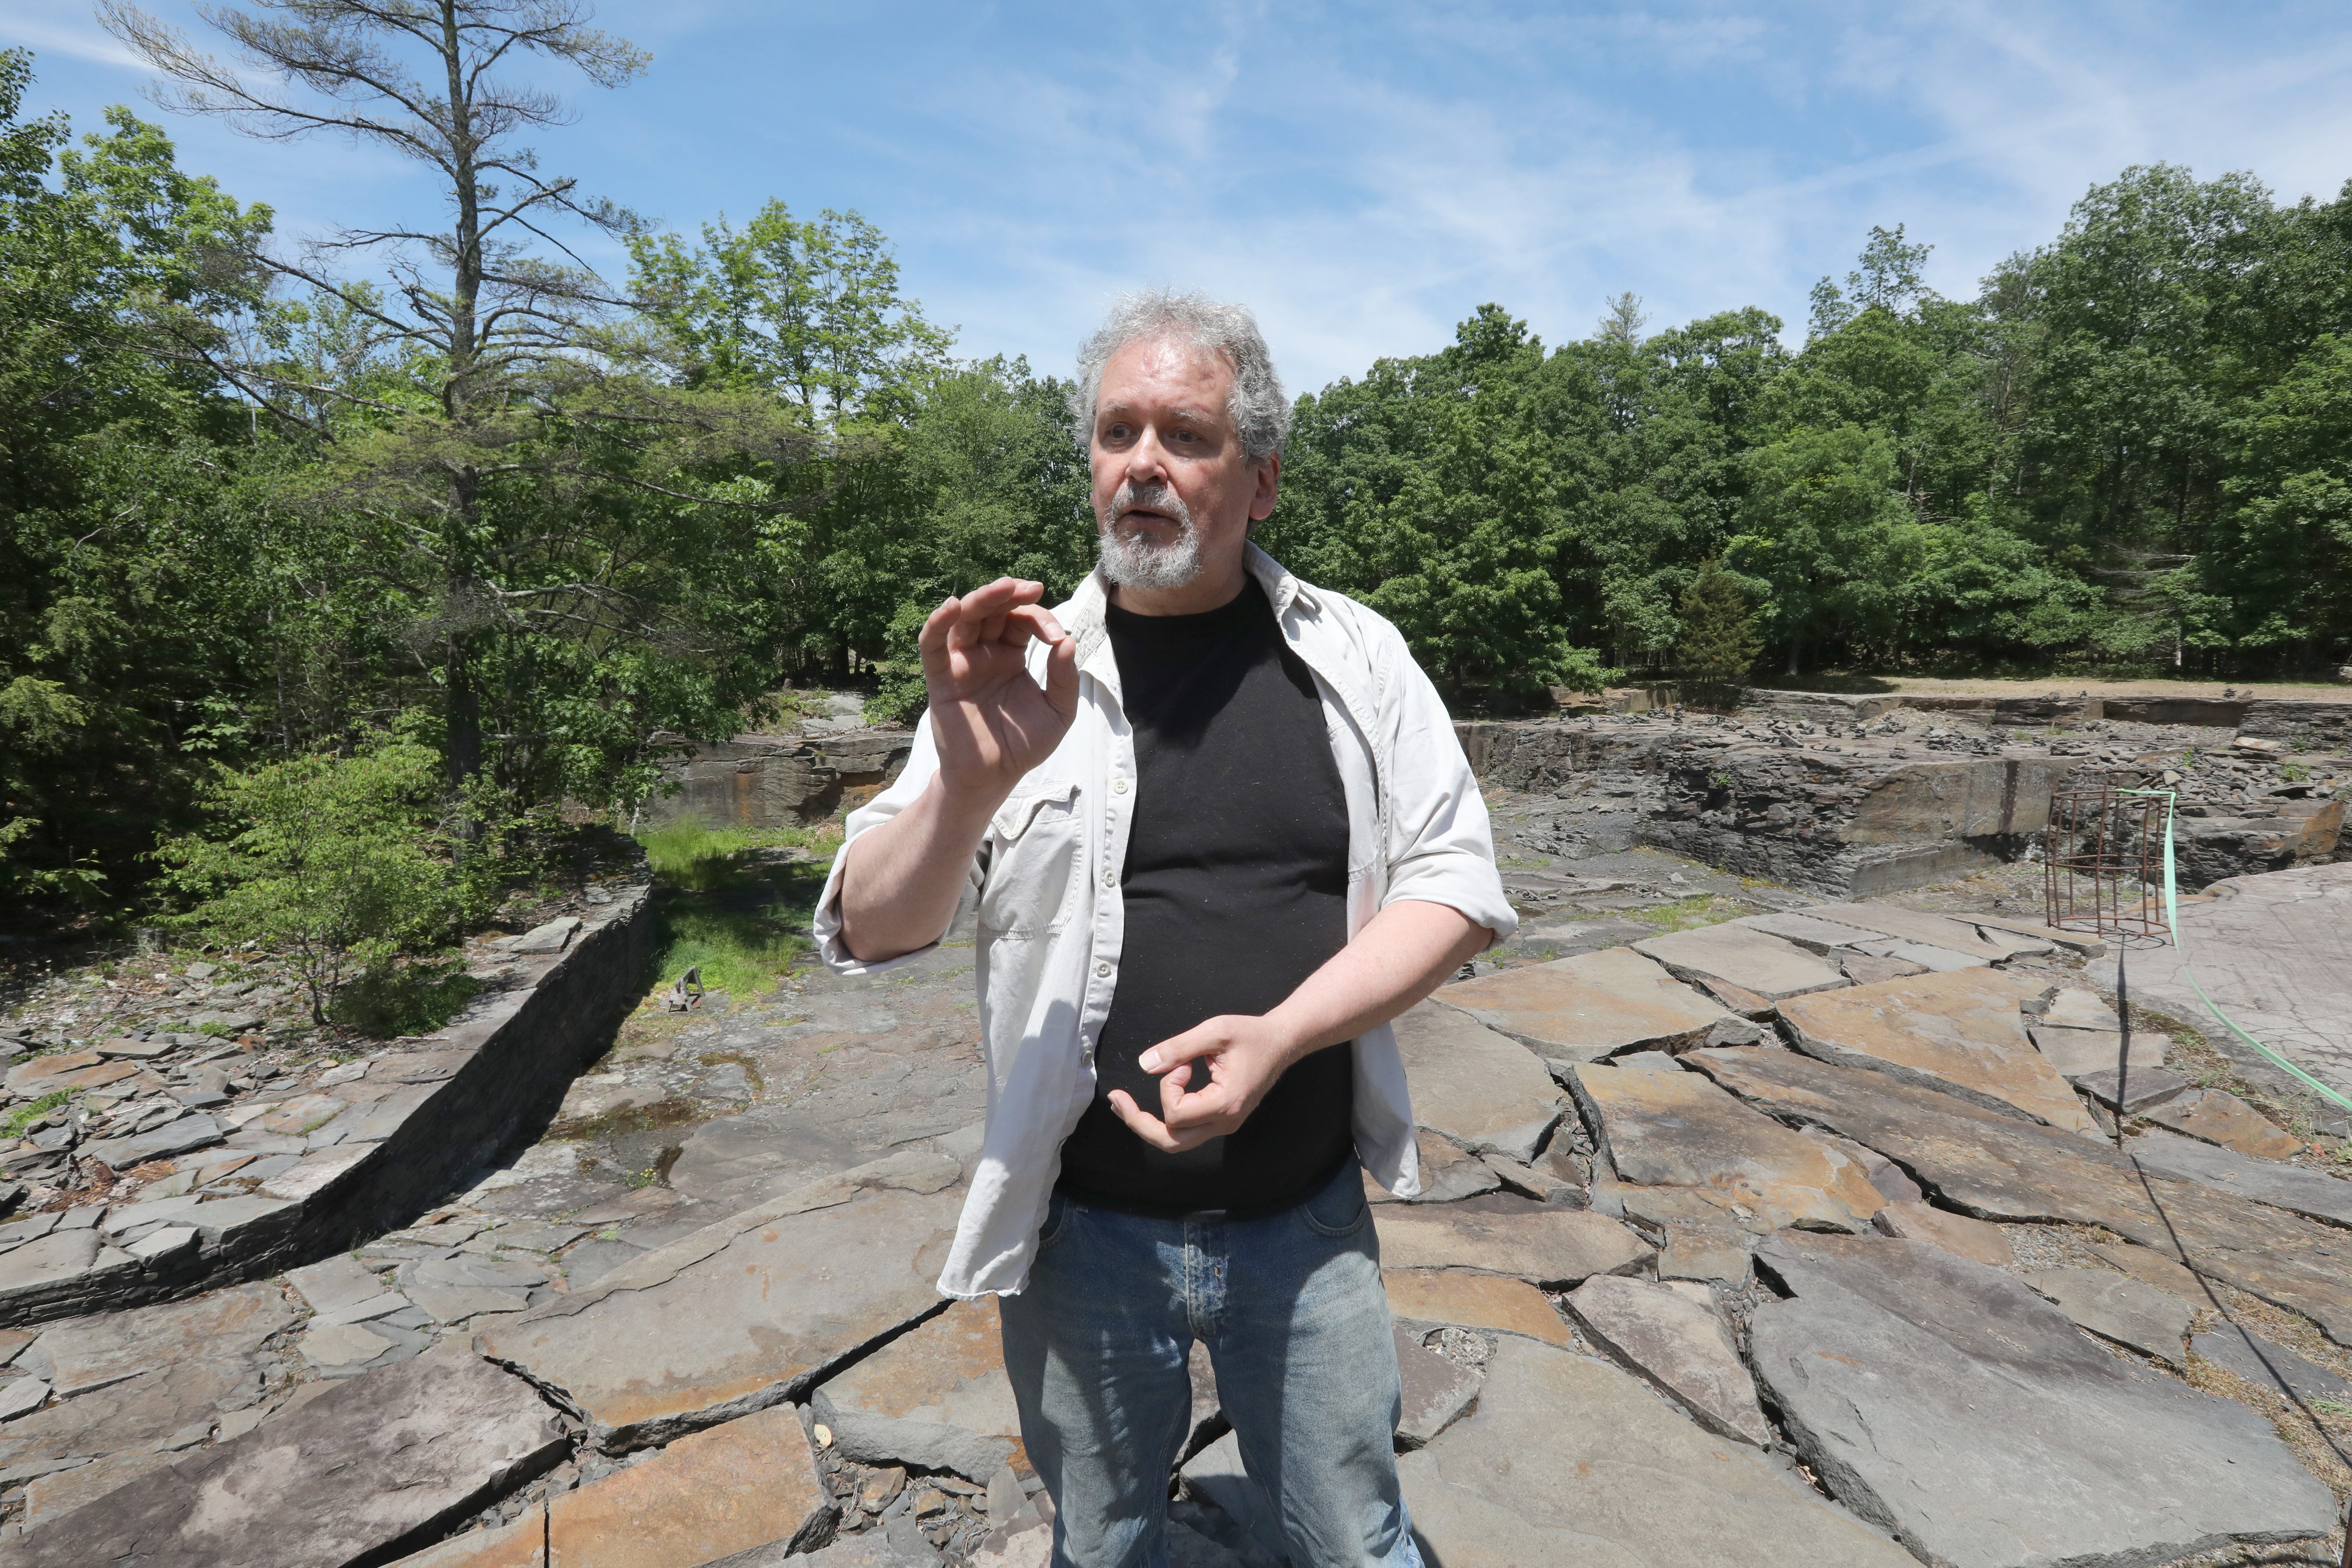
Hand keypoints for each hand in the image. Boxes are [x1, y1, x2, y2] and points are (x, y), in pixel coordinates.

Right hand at [920, 578, 1078, 800]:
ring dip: (982, 599)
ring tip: (1003, 587)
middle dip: (1011, 595)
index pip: (1022, 621)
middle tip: (1031, 587)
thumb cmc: (1024, 745)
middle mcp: (985, 654)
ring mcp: (961, 664)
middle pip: (992, 611)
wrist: (994, 777)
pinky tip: (953, 606)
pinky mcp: (941, 679)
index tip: (1058, 636)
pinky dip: (938, 623)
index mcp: (1011, 656)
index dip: (1040, 619)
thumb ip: (1065, 679)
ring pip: (965, 619)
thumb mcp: (1058, 712)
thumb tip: (1068, 641)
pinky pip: (932, 645)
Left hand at [1107, 1014, 1301, 1153]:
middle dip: (1139, 1123)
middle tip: (1116, 1100)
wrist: (1282, 1043)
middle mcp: (1225, 1122)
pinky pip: (1187, 1130)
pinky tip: (1155, 1098)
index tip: (1184, 1063)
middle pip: (1171, 1142)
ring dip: (1149, 1123)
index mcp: (1226, 1104)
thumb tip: (1144, 1065)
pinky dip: (1167, 1116)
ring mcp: (1224, 1125)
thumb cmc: (1251, 1034)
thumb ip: (1178, 1048)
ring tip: (1124, 1104)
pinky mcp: (1221, 1120)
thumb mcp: (1214, 1031)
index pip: (1177, 1114)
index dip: (1168, 1087)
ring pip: (1177, 1142)